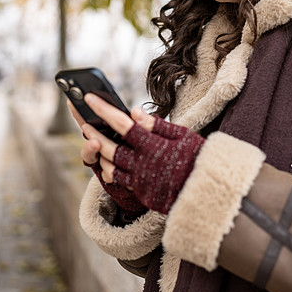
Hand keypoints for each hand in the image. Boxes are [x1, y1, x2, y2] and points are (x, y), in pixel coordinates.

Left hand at [78, 94, 205, 213]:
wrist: (208, 192)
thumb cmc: (197, 158)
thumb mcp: (183, 136)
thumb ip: (157, 124)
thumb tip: (135, 111)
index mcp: (153, 147)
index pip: (123, 125)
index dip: (104, 110)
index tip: (90, 98)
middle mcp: (143, 165)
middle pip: (109, 148)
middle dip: (93, 133)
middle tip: (83, 122)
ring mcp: (141, 181)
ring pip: (111, 167)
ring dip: (99, 153)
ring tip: (92, 140)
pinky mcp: (142, 193)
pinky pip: (120, 180)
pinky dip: (112, 170)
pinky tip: (108, 161)